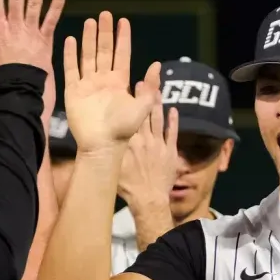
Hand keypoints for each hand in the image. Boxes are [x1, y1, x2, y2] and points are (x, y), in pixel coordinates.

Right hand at [62, 12, 157, 152]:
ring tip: (89, 22)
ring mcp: (88, 84)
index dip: (123, 38)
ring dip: (88, 39)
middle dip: (104, 32)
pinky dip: (70, 55)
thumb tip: (157, 64)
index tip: (123, 21)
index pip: (122, 54)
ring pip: (88, 56)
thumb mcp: (142, 107)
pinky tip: (70, 40)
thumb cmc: (123, 129)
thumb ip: (150, 86)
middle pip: (104, 50)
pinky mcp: (73, 91)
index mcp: (120, 82)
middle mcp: (104, 80)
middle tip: (104, 14)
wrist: (102, 145)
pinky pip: (71, 69)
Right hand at [117, 91, 178, 206]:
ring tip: (159, 89)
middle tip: (146, 80)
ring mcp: (159, 145)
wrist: (149, 199)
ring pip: (159, 120)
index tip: (134, 85)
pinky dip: (173, 121)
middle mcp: (145, 139)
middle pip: (145, 113)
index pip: (131, 117)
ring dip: (159, 104)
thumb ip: (113, 150)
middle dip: (146, 95)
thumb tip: (106, 136)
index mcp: (130, 141)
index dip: (133, 100)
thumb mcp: (114, 166)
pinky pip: (172, 133)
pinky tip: (174, 110)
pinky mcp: (170, 153)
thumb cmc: (127, 186)